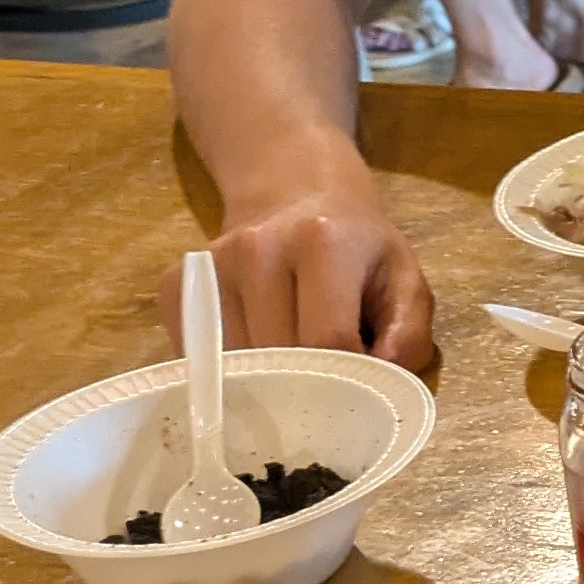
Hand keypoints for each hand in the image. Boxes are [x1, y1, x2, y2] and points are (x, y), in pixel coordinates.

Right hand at [189, 167, 437, 367]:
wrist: (297, 194)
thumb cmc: (359, 248)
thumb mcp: (405, 279)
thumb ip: (408, 334)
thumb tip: (383, 379)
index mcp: (323, 243)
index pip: (326, 341)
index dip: (346, 378)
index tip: (358, 389)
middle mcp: (258, 249)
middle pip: (276, 357)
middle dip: (305, 386)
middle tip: (325, 388)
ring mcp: (212, 266)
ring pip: (233, 364)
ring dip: (263, 381)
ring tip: (290, 363)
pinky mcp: (176, 284)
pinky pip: (195, 356)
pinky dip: (223, 372)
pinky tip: (253, 354)